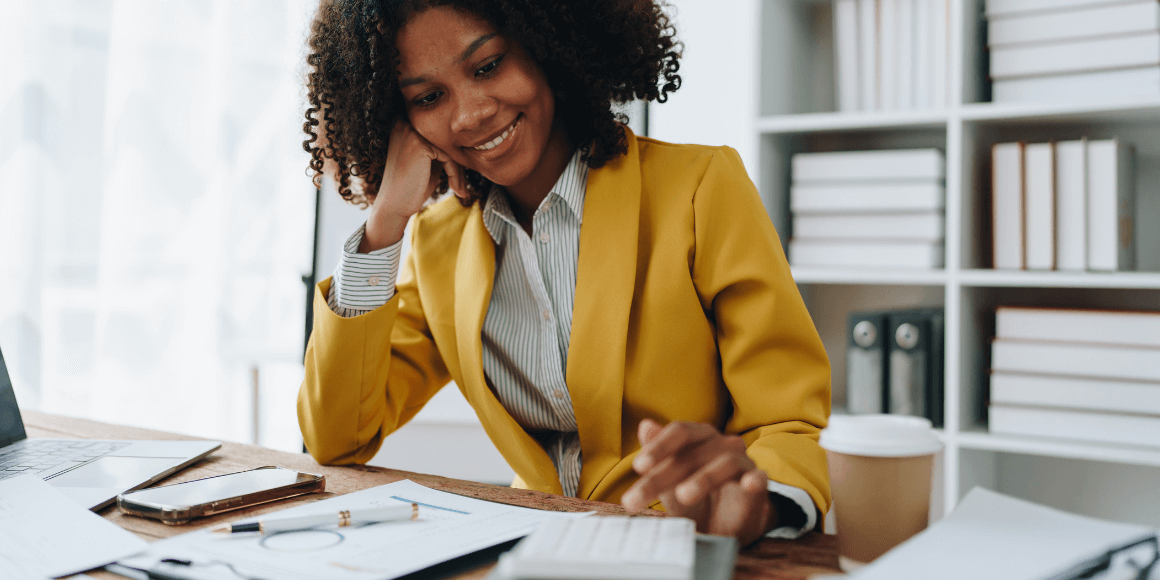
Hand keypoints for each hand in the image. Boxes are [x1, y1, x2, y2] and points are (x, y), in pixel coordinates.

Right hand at [360, 121, 465, 252]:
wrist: (394, 206)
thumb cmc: (411, 186)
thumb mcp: (427, 162)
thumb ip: (439, 148)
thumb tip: (464, 141)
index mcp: (404, 125)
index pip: (438, 136)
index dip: (452, 156)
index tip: (460, 176)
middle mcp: (405, 124)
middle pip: (445, 141)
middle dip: (457, 164)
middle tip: (462, 186)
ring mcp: (411, 133)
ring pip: (449, 148)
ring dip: (459, 171)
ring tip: (460, 190)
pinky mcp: (420, 145)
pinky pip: (448, 157)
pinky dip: (455, 174)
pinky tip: (455, 188)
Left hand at [621, 419, 775, 546]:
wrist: (725, 527)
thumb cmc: (695, 498)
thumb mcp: (669, 481)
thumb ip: (658, 455)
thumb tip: (645, 425)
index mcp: (699, 437)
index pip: (679, 432)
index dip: (658, 447)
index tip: (638, 467)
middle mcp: (721, 444)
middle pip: (693, 452)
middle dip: (663, 476)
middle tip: (638, 498)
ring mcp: (742, 462)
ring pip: (724, 462)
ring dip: (703, 478)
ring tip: (682, 495)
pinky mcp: (757, 484)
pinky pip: (760, 478)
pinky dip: (755, 479)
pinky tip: (749, 485)